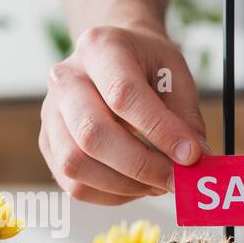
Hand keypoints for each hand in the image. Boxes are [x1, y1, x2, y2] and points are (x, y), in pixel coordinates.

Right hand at [39, 24, 206, 204]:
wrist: (110, 58)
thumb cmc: (145, 65)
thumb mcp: (174, 74)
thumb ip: (185, 117)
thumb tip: (196, 161)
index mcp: (98, 48)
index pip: (123, 95)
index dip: (160, 131)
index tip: (191, 156)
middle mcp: (64, 79)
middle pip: (92, 134)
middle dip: (141, 166)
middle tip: (176, 180)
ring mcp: (50, 114)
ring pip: (76, 165)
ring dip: (124, 185)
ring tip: (158, 183)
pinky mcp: (47, 144)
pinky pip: (72, 184)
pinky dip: (110, 194)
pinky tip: (136, 185)